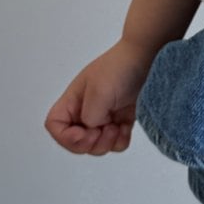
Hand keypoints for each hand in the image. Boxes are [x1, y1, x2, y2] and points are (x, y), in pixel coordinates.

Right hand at [43, 40, 152, 155]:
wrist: (148, 57)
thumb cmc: (121, 68)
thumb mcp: (99, 92)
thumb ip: (89, 117)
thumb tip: (92, 128)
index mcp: (74, 100)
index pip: (55, 125)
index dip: (65, 136)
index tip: (83, 133)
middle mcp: (86, 109)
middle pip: (76, 142)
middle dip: (90, 143)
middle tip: (104, 131)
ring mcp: (104, 116)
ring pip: (97, 146)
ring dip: (107, 143)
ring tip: (117, 126)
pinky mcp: (121, 120)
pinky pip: (115, 143)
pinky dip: (121, 140)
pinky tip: (127, 126)